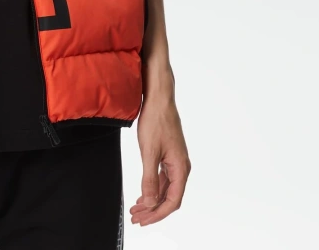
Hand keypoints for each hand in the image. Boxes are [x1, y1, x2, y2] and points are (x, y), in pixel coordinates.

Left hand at [130, 89, 190, 226]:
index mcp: (180, 168)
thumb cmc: (156, 121)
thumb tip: (151, 202)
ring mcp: (175, 161)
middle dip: (153, 210)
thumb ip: (150, 179)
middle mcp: (181, 167)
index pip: (172, 201)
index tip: (144, 220)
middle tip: (136, 218)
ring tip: (136, 208)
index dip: (158, 214)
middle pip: (169, 197)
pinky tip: (143, 193)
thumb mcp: (149, 152)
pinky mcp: (169, 155)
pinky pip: (163, 178)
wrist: (159, 98)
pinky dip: (153, 187)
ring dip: (152, 200)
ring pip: (165, 188)